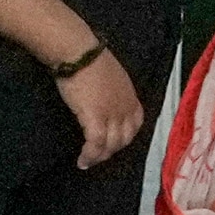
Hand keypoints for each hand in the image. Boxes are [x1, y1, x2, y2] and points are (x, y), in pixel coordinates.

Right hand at [59, 47, 147, 166]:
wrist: (79, 53)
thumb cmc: (90, 58)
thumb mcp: (112, 75)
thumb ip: (113, 90)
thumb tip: (103, 97)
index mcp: (130, 96)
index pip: (135, 123)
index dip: (126, 135)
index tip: (115, 141)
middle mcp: (125, 108)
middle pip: (124, 138)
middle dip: (113, 150)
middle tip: (99, 155)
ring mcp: (112, 114)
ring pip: (111, 145)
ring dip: (100, 157)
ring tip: (89, 162)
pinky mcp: (95, 118)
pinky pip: (95, 143)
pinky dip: (90, 155)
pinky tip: (82, 161)